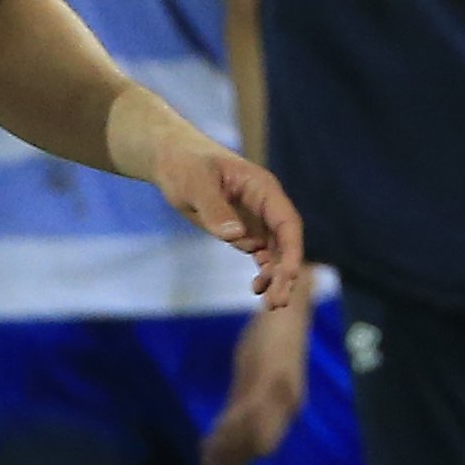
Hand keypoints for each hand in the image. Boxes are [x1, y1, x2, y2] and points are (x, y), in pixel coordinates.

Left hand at [123, 106, 305, 308]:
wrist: (171, 160)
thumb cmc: (184, 164)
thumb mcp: (195, 183)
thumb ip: (215, 208)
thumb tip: (236, 236)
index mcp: (262, 189)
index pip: (287, 223)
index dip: (292, 250)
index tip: (290, 276)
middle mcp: (265, 206)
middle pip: (286, 243)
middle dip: (285, 273)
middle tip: (277, 302)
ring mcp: (256, 220)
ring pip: (276, 253)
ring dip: (276, 278)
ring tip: (271, 304)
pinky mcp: (243, 231)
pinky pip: (261, 255)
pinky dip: (263, 273)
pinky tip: (256, 289)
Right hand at [202, 290, 313, 464]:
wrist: (285, 307)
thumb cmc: (272, 336)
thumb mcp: (257, 373)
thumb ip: (245, 397)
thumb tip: (228, 423)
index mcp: (288, 405)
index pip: (266, 444)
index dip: (242, 459)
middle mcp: (288, 404)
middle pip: (261, 446)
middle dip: (233, 460)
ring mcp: (279, 394)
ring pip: (254, 434)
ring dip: (228, 448)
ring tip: (206, 456)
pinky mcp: (268, 379)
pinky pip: (247, 413)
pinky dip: (229, 429)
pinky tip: (212, 435)